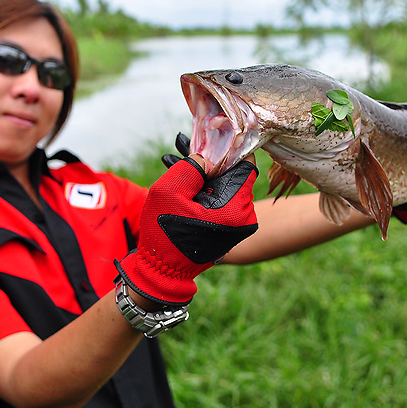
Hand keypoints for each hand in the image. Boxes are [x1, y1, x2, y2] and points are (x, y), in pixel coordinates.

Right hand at [116, 137, 258, 305]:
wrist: (161, 272)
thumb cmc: (163, 234)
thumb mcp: (168, 192)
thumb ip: (190, 166)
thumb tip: (208, 153)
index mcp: (236, 208)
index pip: (245, 164)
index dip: (228, 146)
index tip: (211, 134)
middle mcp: (245, 217)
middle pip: (232, 174)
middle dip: (209, 160)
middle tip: (183, 144)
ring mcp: (238, 224)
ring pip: (222, 186)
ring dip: (201, 174)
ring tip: (174, 159)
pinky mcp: (228, 228)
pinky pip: (218, 200)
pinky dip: (201, 190)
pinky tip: (180, 180)